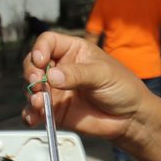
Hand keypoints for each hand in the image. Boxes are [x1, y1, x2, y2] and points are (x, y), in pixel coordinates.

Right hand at [23, 30, 153, 139]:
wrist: (130, 118)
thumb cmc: (122, 87)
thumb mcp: (103, 74)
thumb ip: (78, 74)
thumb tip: (52, 76)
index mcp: (73, 51)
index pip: (48, 42)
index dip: (40, 49)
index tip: (41, 61)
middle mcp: (60, 68)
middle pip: (34, 64)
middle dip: (31, 73)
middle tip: (37, 84)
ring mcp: (56, 89)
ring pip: (31, 88)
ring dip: (30, 95)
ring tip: (39, 103)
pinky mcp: (55, 110)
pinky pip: (35, 111)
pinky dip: (30, 114)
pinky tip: (33, 118)